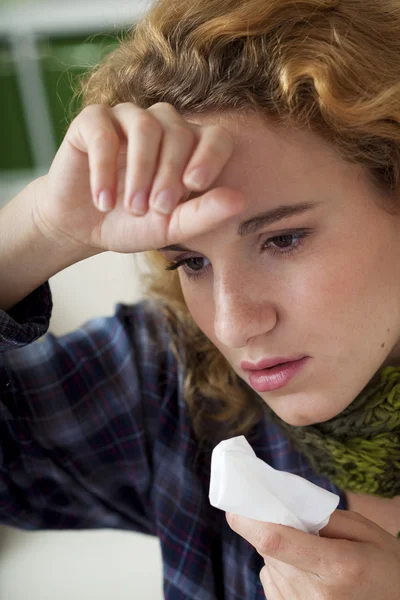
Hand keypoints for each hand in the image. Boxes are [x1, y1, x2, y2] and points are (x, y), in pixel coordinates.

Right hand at [34, 102, 244, 255]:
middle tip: (156, 210)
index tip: (195, 185)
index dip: (210, 156)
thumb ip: (203, 215)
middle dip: (169, 175)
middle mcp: (162, 125)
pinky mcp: (92, 120)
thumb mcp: (170, 227)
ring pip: (145, 126)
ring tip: (132, 207)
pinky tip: (103, 200)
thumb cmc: (132, 224)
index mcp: (189, 147)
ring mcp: (127, 118)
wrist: (82, 227)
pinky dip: (104, 167)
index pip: (215, 137)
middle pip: (179, 133)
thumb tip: (239, 201)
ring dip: (141, 170)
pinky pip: (103, 132)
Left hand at [226, 508, 399, 598]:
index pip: (275, 541)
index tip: (235, 504)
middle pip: (268, 550)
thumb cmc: (385, 567)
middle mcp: (314, 594)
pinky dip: (281, 568)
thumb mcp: (366, 532)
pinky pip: (271, 580)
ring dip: (279, 550)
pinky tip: (308, 574)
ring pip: (268, 564)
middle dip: (271, 528)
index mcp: (337, 567)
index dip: (249, 520)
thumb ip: (324, 517)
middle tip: (293, 522)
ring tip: (312, 556)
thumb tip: (283, 505)